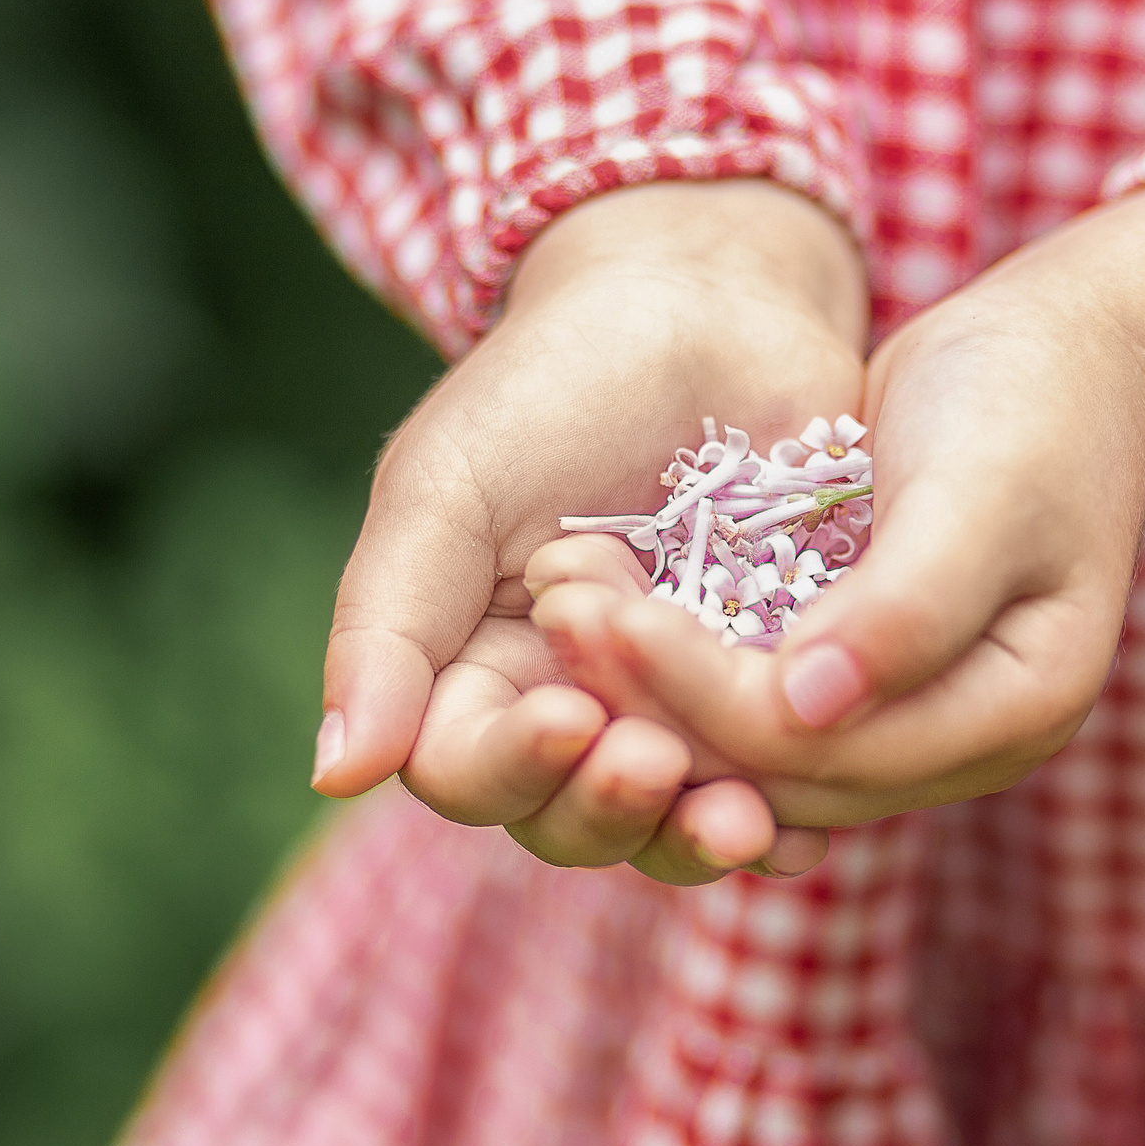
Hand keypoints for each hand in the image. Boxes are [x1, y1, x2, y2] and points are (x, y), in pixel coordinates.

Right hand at [310, 178, 865, 882]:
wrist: (705, 307)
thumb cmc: (550, 385)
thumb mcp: (446, 488)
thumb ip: (387, 629)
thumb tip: (334, 775)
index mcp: (472, 670)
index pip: (467, 771)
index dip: (512, 767)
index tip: (568, 717)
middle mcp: (571, 712)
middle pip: (567, 821)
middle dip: (609, 808)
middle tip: (657, 762)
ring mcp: (676, 713)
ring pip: (668, 827)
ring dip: (696, 838)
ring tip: (744, 820)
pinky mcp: (772, 695)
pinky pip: (775, 788)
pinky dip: (789, 821)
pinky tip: (810, 823)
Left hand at [526, 174, 1144, 827]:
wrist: (1073, 357)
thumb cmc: (1037, 404)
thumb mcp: (983, 488)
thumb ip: (908, 606)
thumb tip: (807, 708)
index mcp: (1015, 712)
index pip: (829, 751)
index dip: (711, 699)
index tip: (614, 620)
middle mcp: (958, 742)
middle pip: (778, 769)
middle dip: (656, 702)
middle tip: (555, 613)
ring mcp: (908, 715)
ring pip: (749, 743)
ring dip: (647, 687)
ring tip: (558, 603)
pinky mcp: (856, 673)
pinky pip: (750, 693)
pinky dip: (675, 655)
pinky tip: (599, 600)